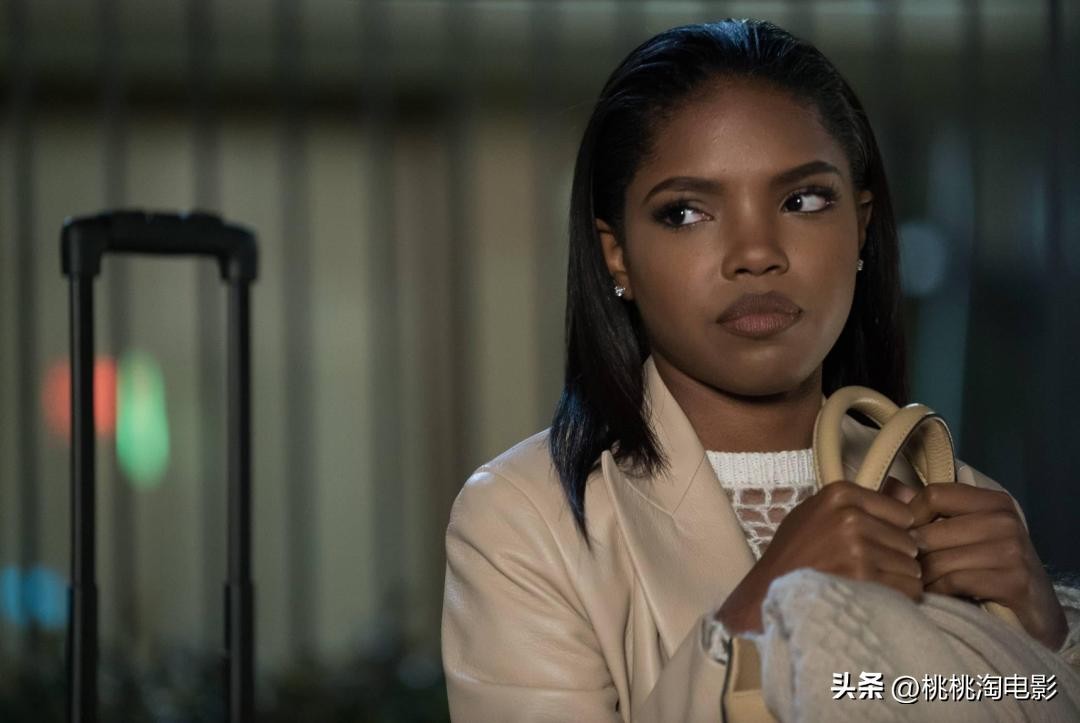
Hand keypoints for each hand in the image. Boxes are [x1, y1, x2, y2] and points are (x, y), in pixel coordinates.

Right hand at [717, 479, 920, 633]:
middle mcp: (850, 517)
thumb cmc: (794, 553)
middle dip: (897, 557)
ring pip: (911, 566)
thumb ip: (855, 505)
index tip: (879, 545)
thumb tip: (909, 496)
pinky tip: (877, 598)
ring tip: (872, 584)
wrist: (769, 588)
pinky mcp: (862, 576)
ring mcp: (856, 547)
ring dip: (898, 579)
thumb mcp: (815, 513)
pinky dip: (899, 597)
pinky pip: (908, 587)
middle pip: (908, 540)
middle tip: (874, 569)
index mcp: (840, 494)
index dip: (894, 532)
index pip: (901, 513)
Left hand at [907, 484, 1066, 650]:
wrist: (1038, 615)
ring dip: (923, 577)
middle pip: (931, 531)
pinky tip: (937, 595)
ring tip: (919, 584)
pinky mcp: (1014, 581)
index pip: (934, 494)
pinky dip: (938, 591)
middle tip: (907, 569)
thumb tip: (889, 485)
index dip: (909, 516)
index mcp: (993, 502)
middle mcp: (1005, 520)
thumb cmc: (992, 571)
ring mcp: (1012, 550)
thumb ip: (929, 511)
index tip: (904, 536)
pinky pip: (954, 581)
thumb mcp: (965, 535)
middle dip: (913, 555)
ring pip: (939, 559)